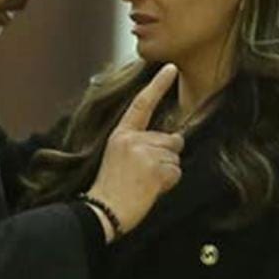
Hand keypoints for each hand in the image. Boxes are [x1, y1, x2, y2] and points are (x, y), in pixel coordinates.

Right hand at [87, 64, 183, 240]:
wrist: (102, 210)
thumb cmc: (111, 188)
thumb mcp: (117, 156)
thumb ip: (140, 143)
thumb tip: (174, 138)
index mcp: (121, 134)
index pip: (142, 104)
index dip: (158, 85)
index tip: (170, 68)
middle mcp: (133, 139)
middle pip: (171, 140)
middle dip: (166, 158)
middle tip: (144, 175)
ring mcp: (144, 153)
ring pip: (175, 158)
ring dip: (167, 173)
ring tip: (144, 184)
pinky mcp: (155, 169)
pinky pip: (176, 172)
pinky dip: (168, 184)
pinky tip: (150, 190)